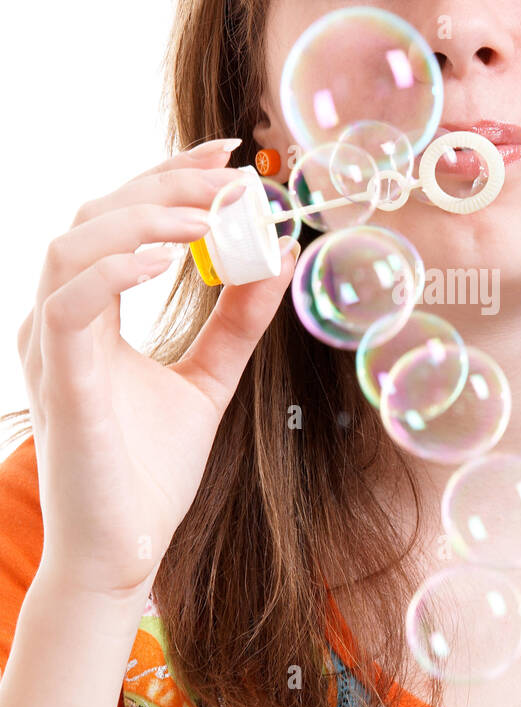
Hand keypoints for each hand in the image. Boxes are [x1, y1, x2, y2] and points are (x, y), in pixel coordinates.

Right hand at [17, 140, 297, 602]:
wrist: (122, 551)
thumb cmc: (150, 470)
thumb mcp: (209, 379)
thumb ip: (239, 321)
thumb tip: (283, 258)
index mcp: (88, 311)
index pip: (118, 217)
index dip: (169, 176)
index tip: (229, 155)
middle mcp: (60, 316)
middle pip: (97, 212)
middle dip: (168, 184)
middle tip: (235, 178)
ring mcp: (50, 344)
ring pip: (76, 241)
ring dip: (147, 217)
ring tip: (210, 221)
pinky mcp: (59, 377)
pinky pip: (73, 299)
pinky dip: (118, 266)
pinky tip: (172, 260)